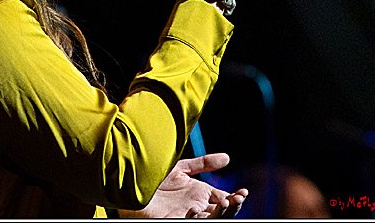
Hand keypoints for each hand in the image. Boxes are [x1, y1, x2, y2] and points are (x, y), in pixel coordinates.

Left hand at [119, 153, 247, 218]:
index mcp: (201, 194)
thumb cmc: (153, 175)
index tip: (242, 192)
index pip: (225, 199)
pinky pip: (190, 222)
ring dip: (220, 214)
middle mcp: (197, 206)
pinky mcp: (175, 219)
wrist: (131, 180)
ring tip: (225, 203)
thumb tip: (228, 158)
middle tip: (237, 199)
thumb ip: (203, 163)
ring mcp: (187, 214)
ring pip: (211, 219)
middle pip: (222, 212)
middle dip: (232, 207)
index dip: (235, 198)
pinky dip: (197, 218)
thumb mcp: (181, 167)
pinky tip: (197, 211)